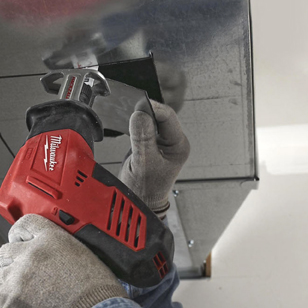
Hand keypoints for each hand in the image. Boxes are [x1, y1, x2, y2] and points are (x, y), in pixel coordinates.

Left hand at [0, 214, 126, 307]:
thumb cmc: (99, 299)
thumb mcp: (90, 261)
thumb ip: (66, 255)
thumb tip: (60, 263)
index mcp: (53, 239)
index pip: (25, 225)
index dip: (20, 236)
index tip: (21, 243)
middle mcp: (32, 254)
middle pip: (6, 252)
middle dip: (13, 264)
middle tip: (26, 280)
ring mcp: (17, 277)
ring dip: (7, 288)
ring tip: (24, 301)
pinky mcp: (7, 301)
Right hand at [119, 100, 189, 218]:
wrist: (140, 201)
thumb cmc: (146, 189)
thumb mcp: (143, 162)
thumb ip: (142, 138)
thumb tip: (139, 114)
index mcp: (178, 145)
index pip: (168, 117)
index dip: (153, 109)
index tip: (136, 107)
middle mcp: (173, 142)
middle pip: (161, 115)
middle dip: (146, 111)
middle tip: (130, 110)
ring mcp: (162, 142)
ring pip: (152, 119)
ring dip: (140, 117)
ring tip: (128, 117)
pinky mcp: (151, 142)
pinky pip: (145, 126)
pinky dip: (136, 123)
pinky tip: (129, 124)